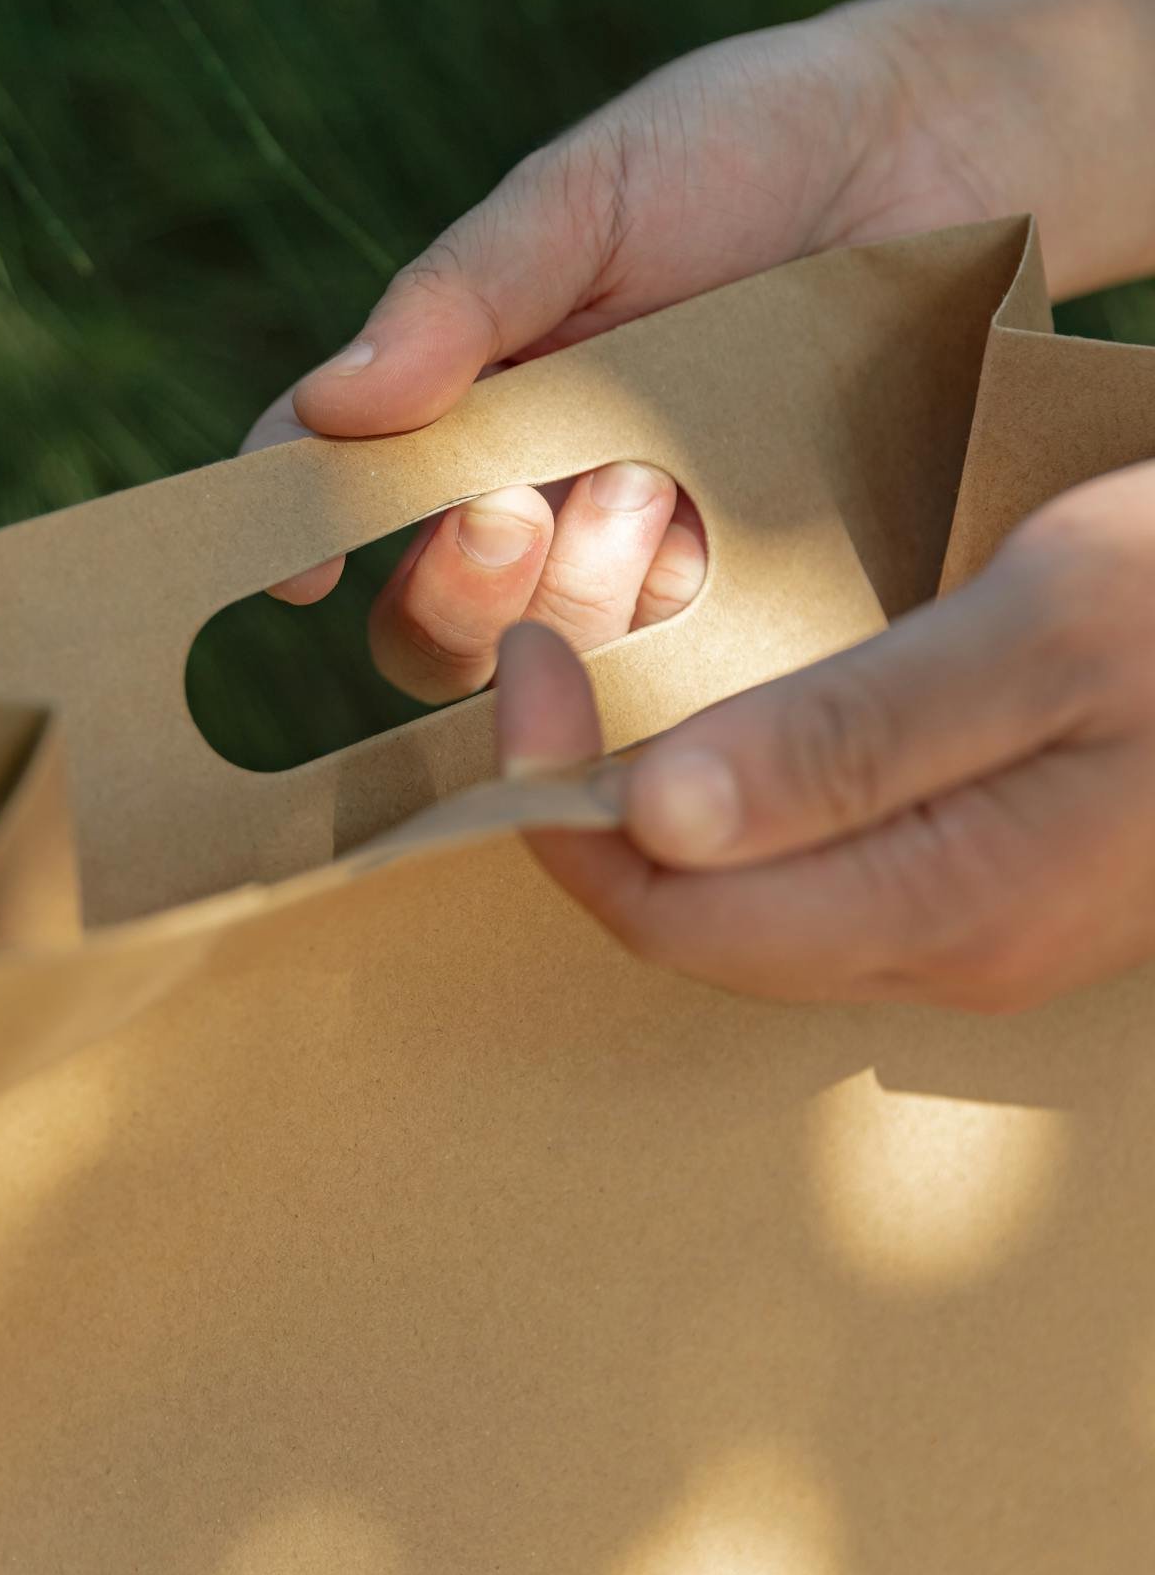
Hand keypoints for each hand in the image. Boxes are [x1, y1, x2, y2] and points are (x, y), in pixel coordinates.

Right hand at [244, 0, 1113, 701]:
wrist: (940, 147)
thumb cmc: (738, 147)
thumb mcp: (585, 198)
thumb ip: (462, 296)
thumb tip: (327, 408)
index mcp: (473, 398)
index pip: (347, 487)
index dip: (301, 535)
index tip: (300, 572)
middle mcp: (548, 493)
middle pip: (441, 615)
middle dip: (458, 586)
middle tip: (517, 508)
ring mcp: (657, 553)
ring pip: (563, 652)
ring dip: (579, 597)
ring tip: (648, 489)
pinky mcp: (766, 587)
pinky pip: (701, 659)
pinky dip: (685, 626)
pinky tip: (709, 549)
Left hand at [496, 464, 1154, 1008]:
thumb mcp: (1050, 628)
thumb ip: (856, 735)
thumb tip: (652, 821)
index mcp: (951, 904)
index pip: (673, 908)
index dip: (560, 805)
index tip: (525, 661)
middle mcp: (949, 946)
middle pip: (694, 919)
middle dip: (586, 804)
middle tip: (546, 646)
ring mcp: (977, 921)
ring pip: (749, 895)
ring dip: (652, 800)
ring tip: (605, 665)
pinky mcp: (996, 873)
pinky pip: (817, 863)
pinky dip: (733, 791)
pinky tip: (717, 701)